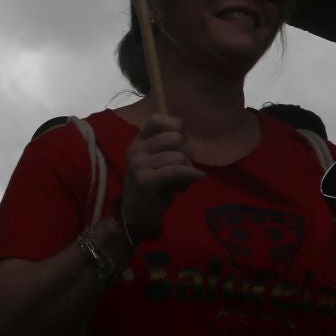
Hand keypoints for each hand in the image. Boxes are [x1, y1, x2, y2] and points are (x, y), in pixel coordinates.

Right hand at [120, 115, 203, 240]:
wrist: (137, 217)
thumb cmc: (153, 189)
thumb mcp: (160, 162)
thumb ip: (169, 144)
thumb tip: (181, 123)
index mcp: (138, 142)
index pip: (158, 119)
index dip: (176, 128)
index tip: (181, 145)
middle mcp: (135, 149)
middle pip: (175, 137)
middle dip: (188, 152)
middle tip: (186, 167)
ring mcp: (138, 164)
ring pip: (178, 155)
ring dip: (188, 168)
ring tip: (184, 181)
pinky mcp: (145, 180)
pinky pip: (176, 170)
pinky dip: (192, 174)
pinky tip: (199, 179)